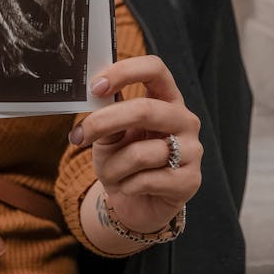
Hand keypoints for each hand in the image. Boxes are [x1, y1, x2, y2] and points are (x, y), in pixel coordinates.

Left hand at [69, 55, 201, 234]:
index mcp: (166, 99)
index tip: (96, 86)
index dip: (124, 72)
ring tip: (110, 174)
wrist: (137, 204)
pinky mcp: (190, 180)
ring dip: (112, 166)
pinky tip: (128, 187)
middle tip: (80, 134)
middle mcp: (184, 120)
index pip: (155, 69)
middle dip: (105, 122)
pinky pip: (146, 180)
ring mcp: (192, 150)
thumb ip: (106, 119)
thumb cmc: (123, 162)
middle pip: (145, 109)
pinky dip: (126, 185)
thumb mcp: (109, 137)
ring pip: (140, 153)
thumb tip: (94, 101)